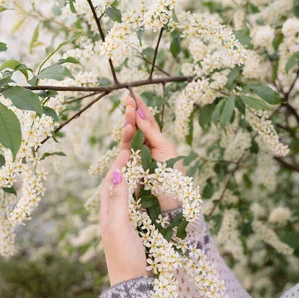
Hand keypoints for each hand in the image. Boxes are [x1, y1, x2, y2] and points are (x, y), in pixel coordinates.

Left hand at [100, 149, 147, 285]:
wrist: (133, 284)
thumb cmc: (124, 256)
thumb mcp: (119, 225)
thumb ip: (119, 199)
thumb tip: (118, 172)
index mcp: (107, 211)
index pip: (111, 181)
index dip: (118, 164)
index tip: (128, 149)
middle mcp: (115, 213)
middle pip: (118, 183)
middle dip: (125, 165)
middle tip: (134, 149)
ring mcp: (126, 220)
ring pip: (128, 192)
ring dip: (134, 175)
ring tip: (142, 160)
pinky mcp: (137, 228)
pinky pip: (137, 203)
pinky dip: (142, 190)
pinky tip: (150, 185)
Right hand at [120, 93, 183, 211]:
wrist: (168, 202)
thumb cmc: (172, 176)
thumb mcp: (166, 149)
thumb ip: (152, 132)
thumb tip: (141, 114)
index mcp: (159, 142)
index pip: (149, 121)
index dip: (142, 108)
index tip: (134, 95)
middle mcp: (147, 147)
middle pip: (137, 126)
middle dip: (132, 113)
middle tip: (128, 100)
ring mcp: (137, 156)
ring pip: (130, 136)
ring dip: (129, 122)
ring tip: (129, 111)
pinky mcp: (129, 166)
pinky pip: (126, 149)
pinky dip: (126, 137)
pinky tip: (128, 127)